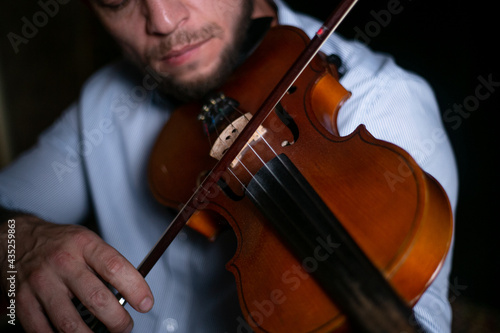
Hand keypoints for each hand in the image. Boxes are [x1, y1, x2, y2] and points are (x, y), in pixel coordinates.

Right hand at [0, 215, 153, 332]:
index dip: (135, 289)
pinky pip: (42, 330)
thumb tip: (132, 291)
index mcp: (84, 244)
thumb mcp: (87, 241)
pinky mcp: (22, 300)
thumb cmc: (59, 242)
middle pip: (97, 299)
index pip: (116, 267)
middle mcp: (63, 261)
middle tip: (125, 326)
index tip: (146, 303)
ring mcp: (41, 281)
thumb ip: (107, 263)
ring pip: (70, 322)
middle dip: (118, 320)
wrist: (17, 239)